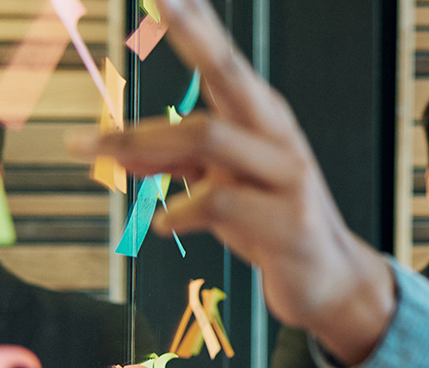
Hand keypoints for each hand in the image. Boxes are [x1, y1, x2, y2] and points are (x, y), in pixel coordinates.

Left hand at [69, 0, 393, 365]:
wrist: (330, 281)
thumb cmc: (273, 224)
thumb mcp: (220, 186)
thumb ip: (177, 163)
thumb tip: (118, 151)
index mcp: (263, 122)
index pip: (225, 61)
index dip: (196, 23)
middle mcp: (279, 138)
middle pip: (230, 76)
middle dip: (194, 34)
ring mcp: (288, 177)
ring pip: (209, 137)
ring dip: (142, 144)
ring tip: (99, 155)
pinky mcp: (287, 221)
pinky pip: (218, 201)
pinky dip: (180, 211)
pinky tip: (165, 224)